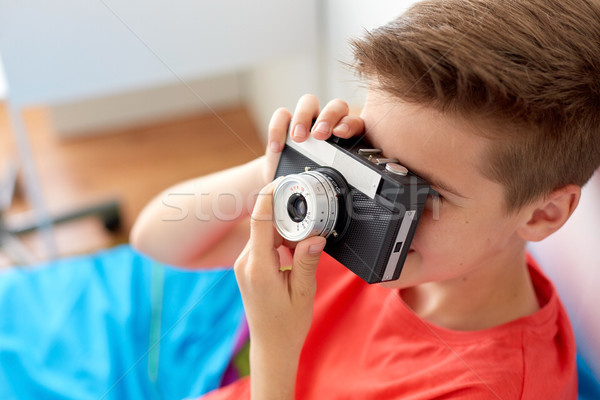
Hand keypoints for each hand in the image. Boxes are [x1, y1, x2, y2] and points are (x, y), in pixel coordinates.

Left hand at [234, 179, 326, 398]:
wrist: (271, 345)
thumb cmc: (287, 324)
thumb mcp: (304, 292)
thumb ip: (307, 261)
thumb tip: (316, 236)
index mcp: (258, 268)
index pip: (260, 221)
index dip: (269, 196)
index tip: (283, 181)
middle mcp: (245, 263)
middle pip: (263, 224)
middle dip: (285, 214)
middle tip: (309, 210)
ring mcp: (243, 265)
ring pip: (264, 233)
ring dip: (284, 229)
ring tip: (304, 239)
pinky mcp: (247, 267)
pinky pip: (262, 243)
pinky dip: (279, 240)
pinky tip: (294, 250)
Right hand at [262, 95, 364, 183]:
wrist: (286, 182)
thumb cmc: (312, 180)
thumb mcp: (330, 181)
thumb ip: (344, 183)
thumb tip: (359, 197)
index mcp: (345, 136)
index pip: (353, 121)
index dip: (349, 123)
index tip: (341, 133)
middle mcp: (327, 124)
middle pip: (335, 106)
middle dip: (328, 117)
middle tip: (320, 135)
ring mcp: (307, 121)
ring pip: (309, 102)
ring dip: (304, 116)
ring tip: (298, 137)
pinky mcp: (285, 124)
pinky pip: (282, 115)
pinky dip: (278, 128)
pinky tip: (277, 147)